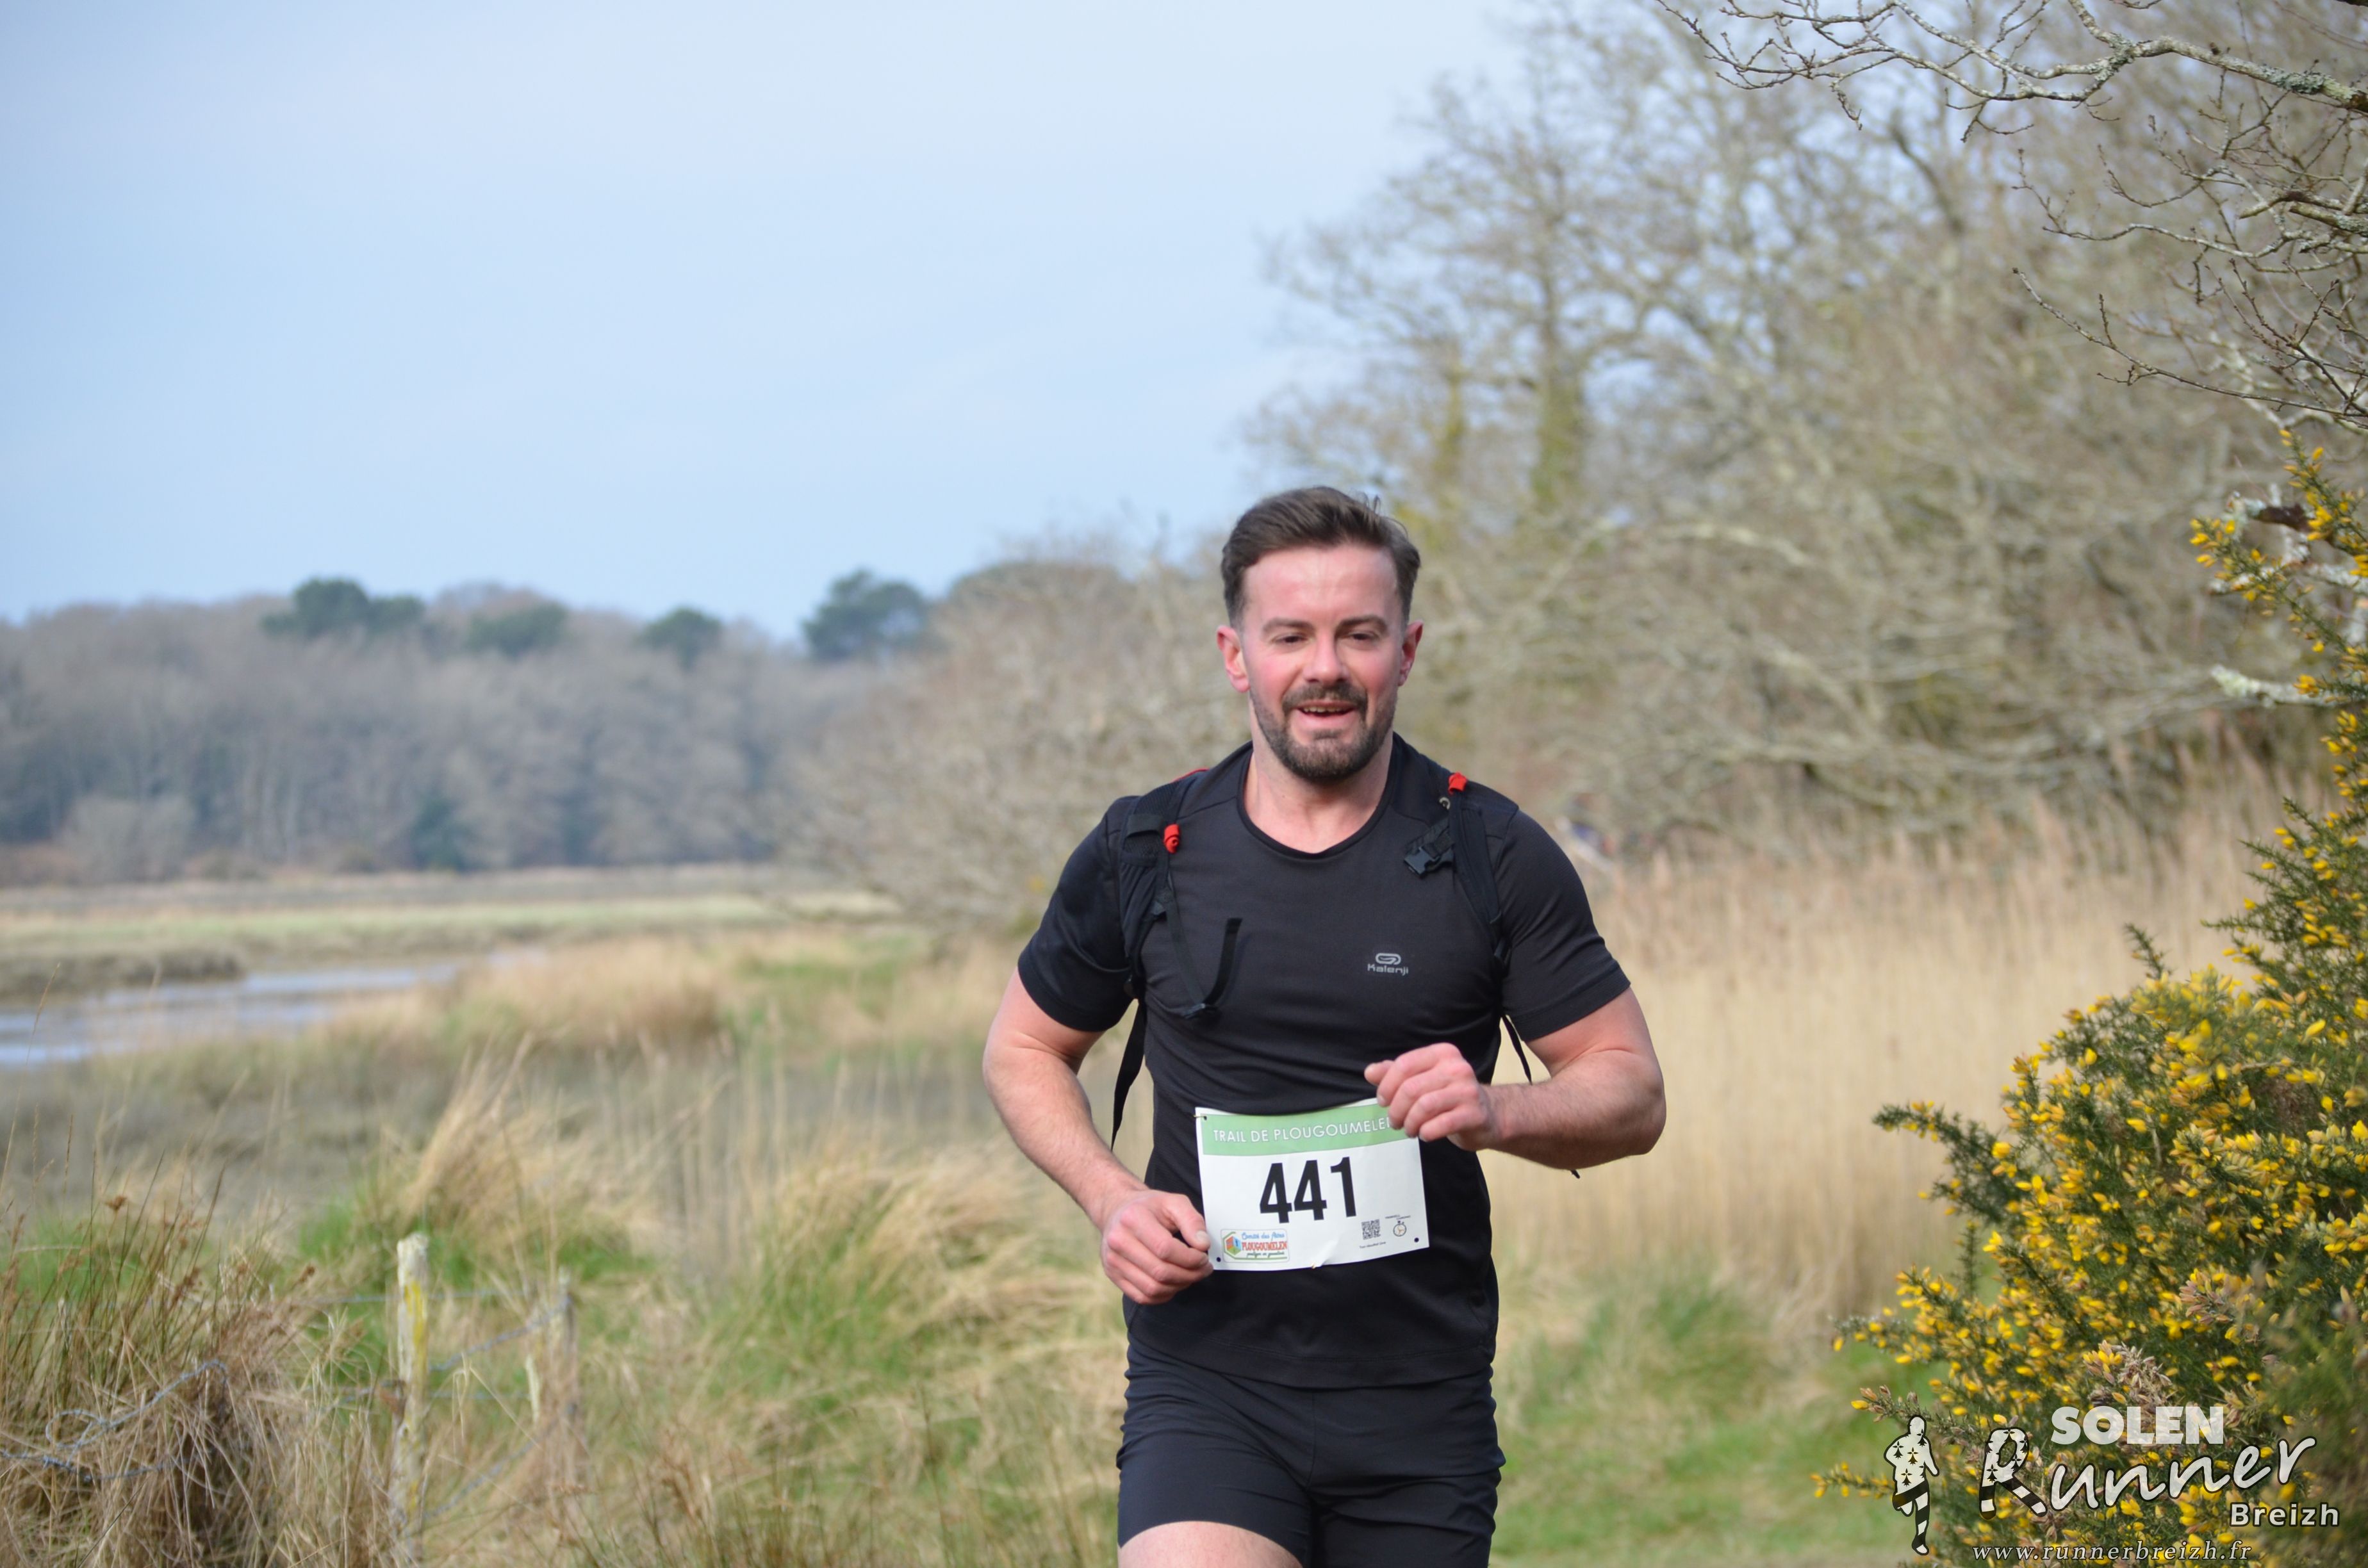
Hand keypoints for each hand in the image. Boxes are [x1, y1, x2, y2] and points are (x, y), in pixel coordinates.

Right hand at [1095, 1188, 1212, 1304]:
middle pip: (1160, 1272)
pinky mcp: (1113, 1275)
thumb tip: (1203, 1244)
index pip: (1165, 1249)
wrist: (1117, 1211)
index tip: (1203, 1257)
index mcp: (1133, 1218)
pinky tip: (1173, 1283)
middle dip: (1190, 1275)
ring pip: (1153, 1288)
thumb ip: (1192, 1220)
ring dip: (1179, 1286)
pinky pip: (1142, 1297)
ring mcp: (1113, 1261)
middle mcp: (1118, 1241)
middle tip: (1203, 1269)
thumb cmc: (1148, 1207)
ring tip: (1190, 1275)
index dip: (1190, 1258)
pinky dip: (1164, 1295)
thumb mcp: (1173, 1202)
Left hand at [1365, 1042, 1500, 1150]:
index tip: (1382, 1101)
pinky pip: (1440, 1124)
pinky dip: (1426, 1132)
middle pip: (1411, 1088)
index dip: (1386, 1086)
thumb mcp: (1424, 1079)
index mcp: (1442, 1053)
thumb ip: (1396, 1073)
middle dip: (1396, 1109)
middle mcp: (1456, 1067)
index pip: (1404, 1065)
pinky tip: (1425, 1134)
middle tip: (1394, 1122)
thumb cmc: (1449, 1096)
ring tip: (1409, 1129)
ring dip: (1409, 1123)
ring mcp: (1467, 1090)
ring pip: (1424, 1106)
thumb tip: (1370, 1072)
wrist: (1489, 1115)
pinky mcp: (1474, 1114)